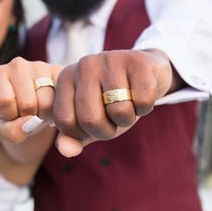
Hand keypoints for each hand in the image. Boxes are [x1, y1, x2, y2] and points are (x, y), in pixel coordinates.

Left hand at [0, 57, 62, 143]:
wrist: (27, 107)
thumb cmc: (12, 117)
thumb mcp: (5, 130)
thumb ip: (12, 131)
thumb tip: (31, 122)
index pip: (4, 100)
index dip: (10, 114)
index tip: (10, 113)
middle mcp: (18, 65)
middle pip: (28, 103)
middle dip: (29, 115)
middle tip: (27, 112)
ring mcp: (40, 66)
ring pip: (47, 103)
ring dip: (44, 114)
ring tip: (38, 108)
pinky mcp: (60, 71)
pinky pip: (62, 99)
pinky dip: (57, 109)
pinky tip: (50, 105)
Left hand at [53, 49, 175, 156]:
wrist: (146, 74)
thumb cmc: (112, 102)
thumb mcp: (90, 121)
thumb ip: (73, 138)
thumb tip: (66, 151)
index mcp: (66, 79)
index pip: (65, 122)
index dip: (83, 133)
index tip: (94, 123)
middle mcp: (84, 65)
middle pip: (91, 119)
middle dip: (107, 130)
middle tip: (113, 118)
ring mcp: (110, 59)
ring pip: (119, 111)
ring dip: (128, 118)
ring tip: (128, 104)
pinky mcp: (137, 60)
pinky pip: (143, 101)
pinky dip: (145, 107)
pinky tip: (141, 95)